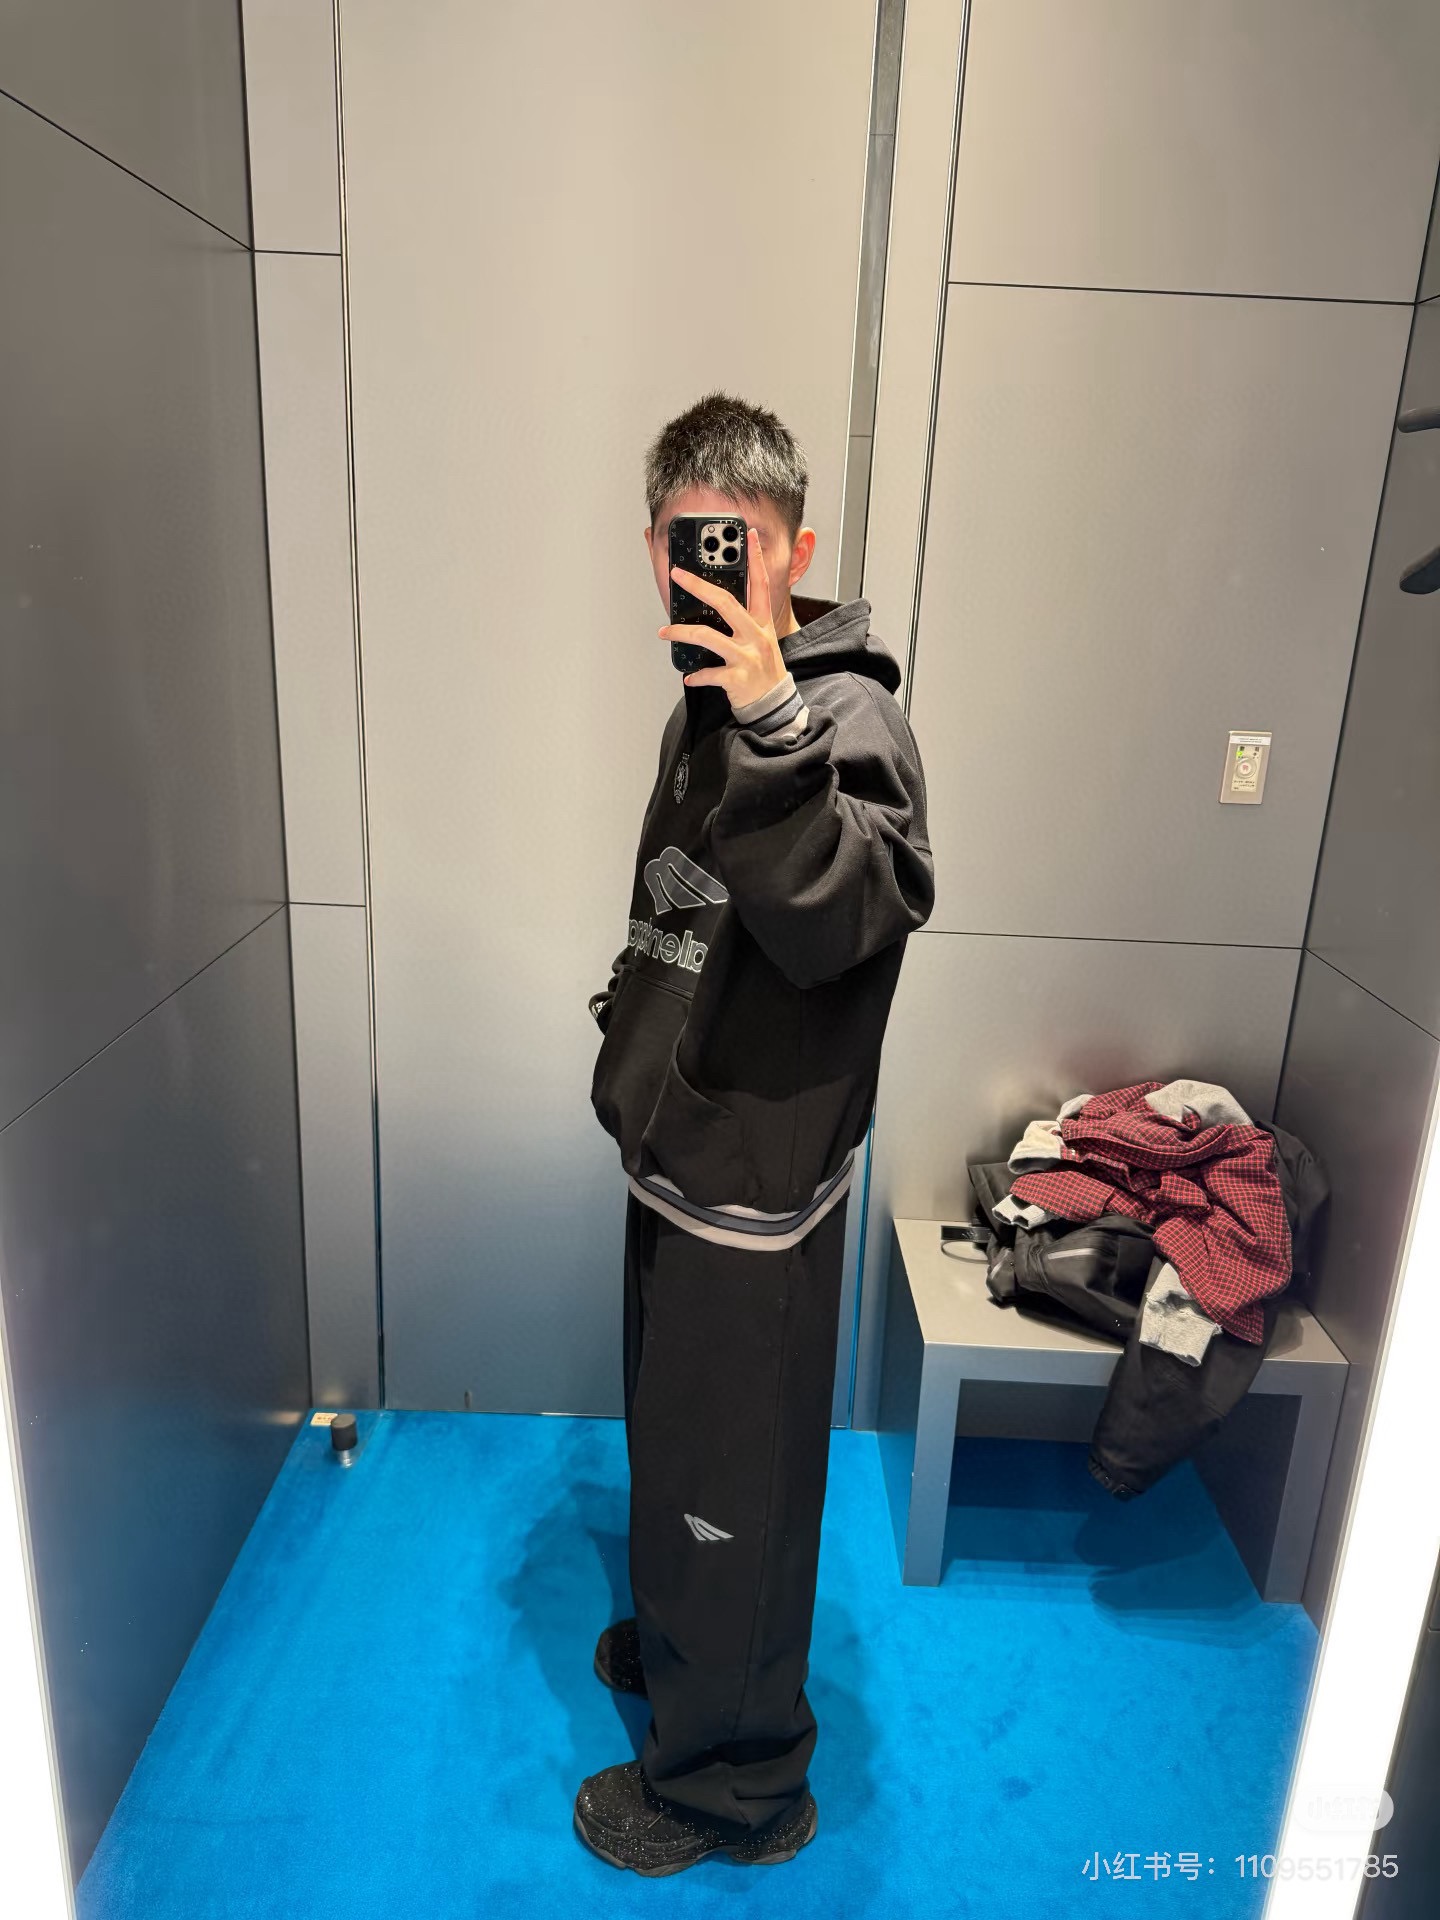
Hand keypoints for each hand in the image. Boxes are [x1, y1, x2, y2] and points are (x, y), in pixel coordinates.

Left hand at [659, 525, 788, 708]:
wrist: (774, 706)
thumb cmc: (762, 671)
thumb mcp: (760, 640)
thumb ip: (742, 621)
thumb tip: (711, 605)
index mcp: (761, 623)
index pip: (761, 584)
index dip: (756, 559)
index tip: (751, 536)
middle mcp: (756, 636)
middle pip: (726, 602)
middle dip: (698, 586)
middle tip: (677, 575)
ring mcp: (747, 656)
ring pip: (707, 636)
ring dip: (681, 632)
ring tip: (664, 632)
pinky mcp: (738, 678)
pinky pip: (709, 673)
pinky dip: (695, 675)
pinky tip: (688, 676)